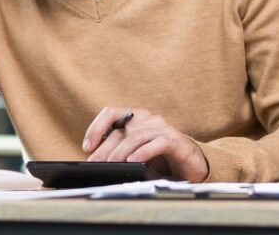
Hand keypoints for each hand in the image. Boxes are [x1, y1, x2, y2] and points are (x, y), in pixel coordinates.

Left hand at [82, 107, 208, 181]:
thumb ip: (118, 150)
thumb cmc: (160, 157)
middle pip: (121, 131)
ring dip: (121, 152)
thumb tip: (95, 161)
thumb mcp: (135, 151)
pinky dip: (144, 152)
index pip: (110, 113)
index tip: (87, 146)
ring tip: (112, 164)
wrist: (191, 163)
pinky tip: (134, 161)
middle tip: (95, 164)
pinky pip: (157, 143)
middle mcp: (147, 118)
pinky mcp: (175, 140)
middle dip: (105, 149)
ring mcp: (162, 127)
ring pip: (136, 136)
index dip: (96, 127)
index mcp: (135, 117)